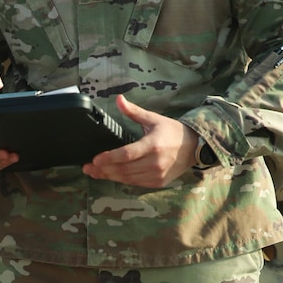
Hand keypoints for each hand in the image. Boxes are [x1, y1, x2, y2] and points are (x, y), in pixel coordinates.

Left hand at [81, 94, 198, 187]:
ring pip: (127, 178)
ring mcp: (157, 174)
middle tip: (88, 168)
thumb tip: (118, 99)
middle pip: (123, 169)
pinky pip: (135, 183)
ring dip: (109, 176)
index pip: (126, 154)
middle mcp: (155, 162)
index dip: (109, 158)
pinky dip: (121, 180)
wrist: (194, 147)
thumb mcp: (153, 119)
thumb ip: (133, 112)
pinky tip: (110, 175)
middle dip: (103, 169)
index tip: (95, 159)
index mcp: (153, 145)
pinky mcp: (158, 182)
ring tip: (95, 172)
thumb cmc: (172, 132)